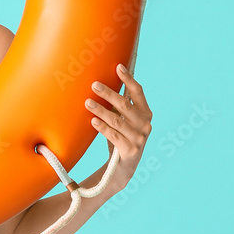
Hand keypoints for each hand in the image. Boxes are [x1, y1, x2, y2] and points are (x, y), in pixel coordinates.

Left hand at [85, 63, 151, 189]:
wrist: (123, 166)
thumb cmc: (122, 136)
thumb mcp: (124, 119)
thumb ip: (120, 104)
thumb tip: (104, 81)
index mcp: (145, 113)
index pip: (138, 92)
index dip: (128, 79)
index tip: (118, 66)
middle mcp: (145, 125)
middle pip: (125, 105)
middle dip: (109, 93)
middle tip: (94, 84)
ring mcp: (139, 138)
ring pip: (117, 120)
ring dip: (101, 110)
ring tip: (87, 102)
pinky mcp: (129, 150)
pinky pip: (113, 136)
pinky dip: (103, 128)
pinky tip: (93, 121)